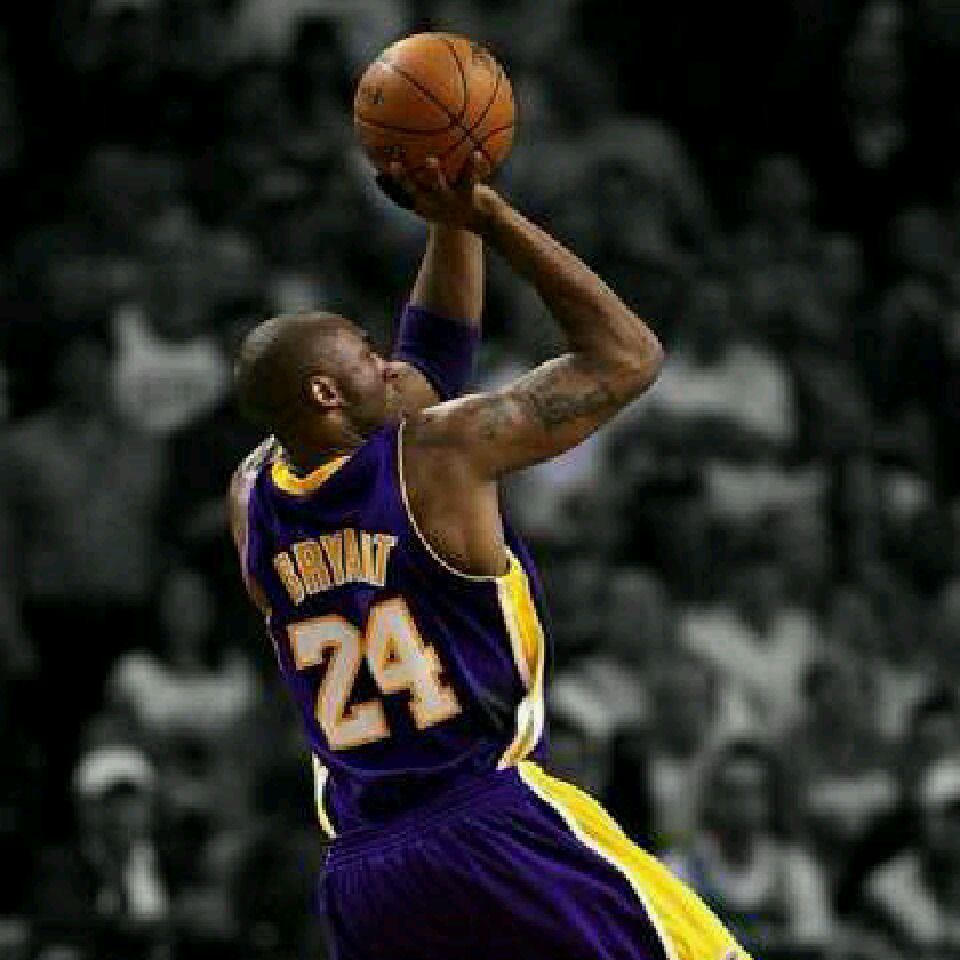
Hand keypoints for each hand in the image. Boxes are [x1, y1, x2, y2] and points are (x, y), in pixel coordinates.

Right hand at [377, 153, 499, 233]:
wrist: (481, 220)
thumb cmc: (455, 202)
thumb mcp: (437, 197)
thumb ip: (420, 181)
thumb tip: (399, 162)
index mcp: (426, 202)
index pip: (406, 189)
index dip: (395, 179)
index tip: (386, 165)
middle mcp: (435, 203)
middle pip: (416, 191)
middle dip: (404, 180)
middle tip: (395, 165)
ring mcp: (451, 201)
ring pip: (440, 186)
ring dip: (433, 175)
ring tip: (429, 160)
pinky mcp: (469, 196)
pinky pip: (470, 178)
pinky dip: (474, 166)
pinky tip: (477, 154)